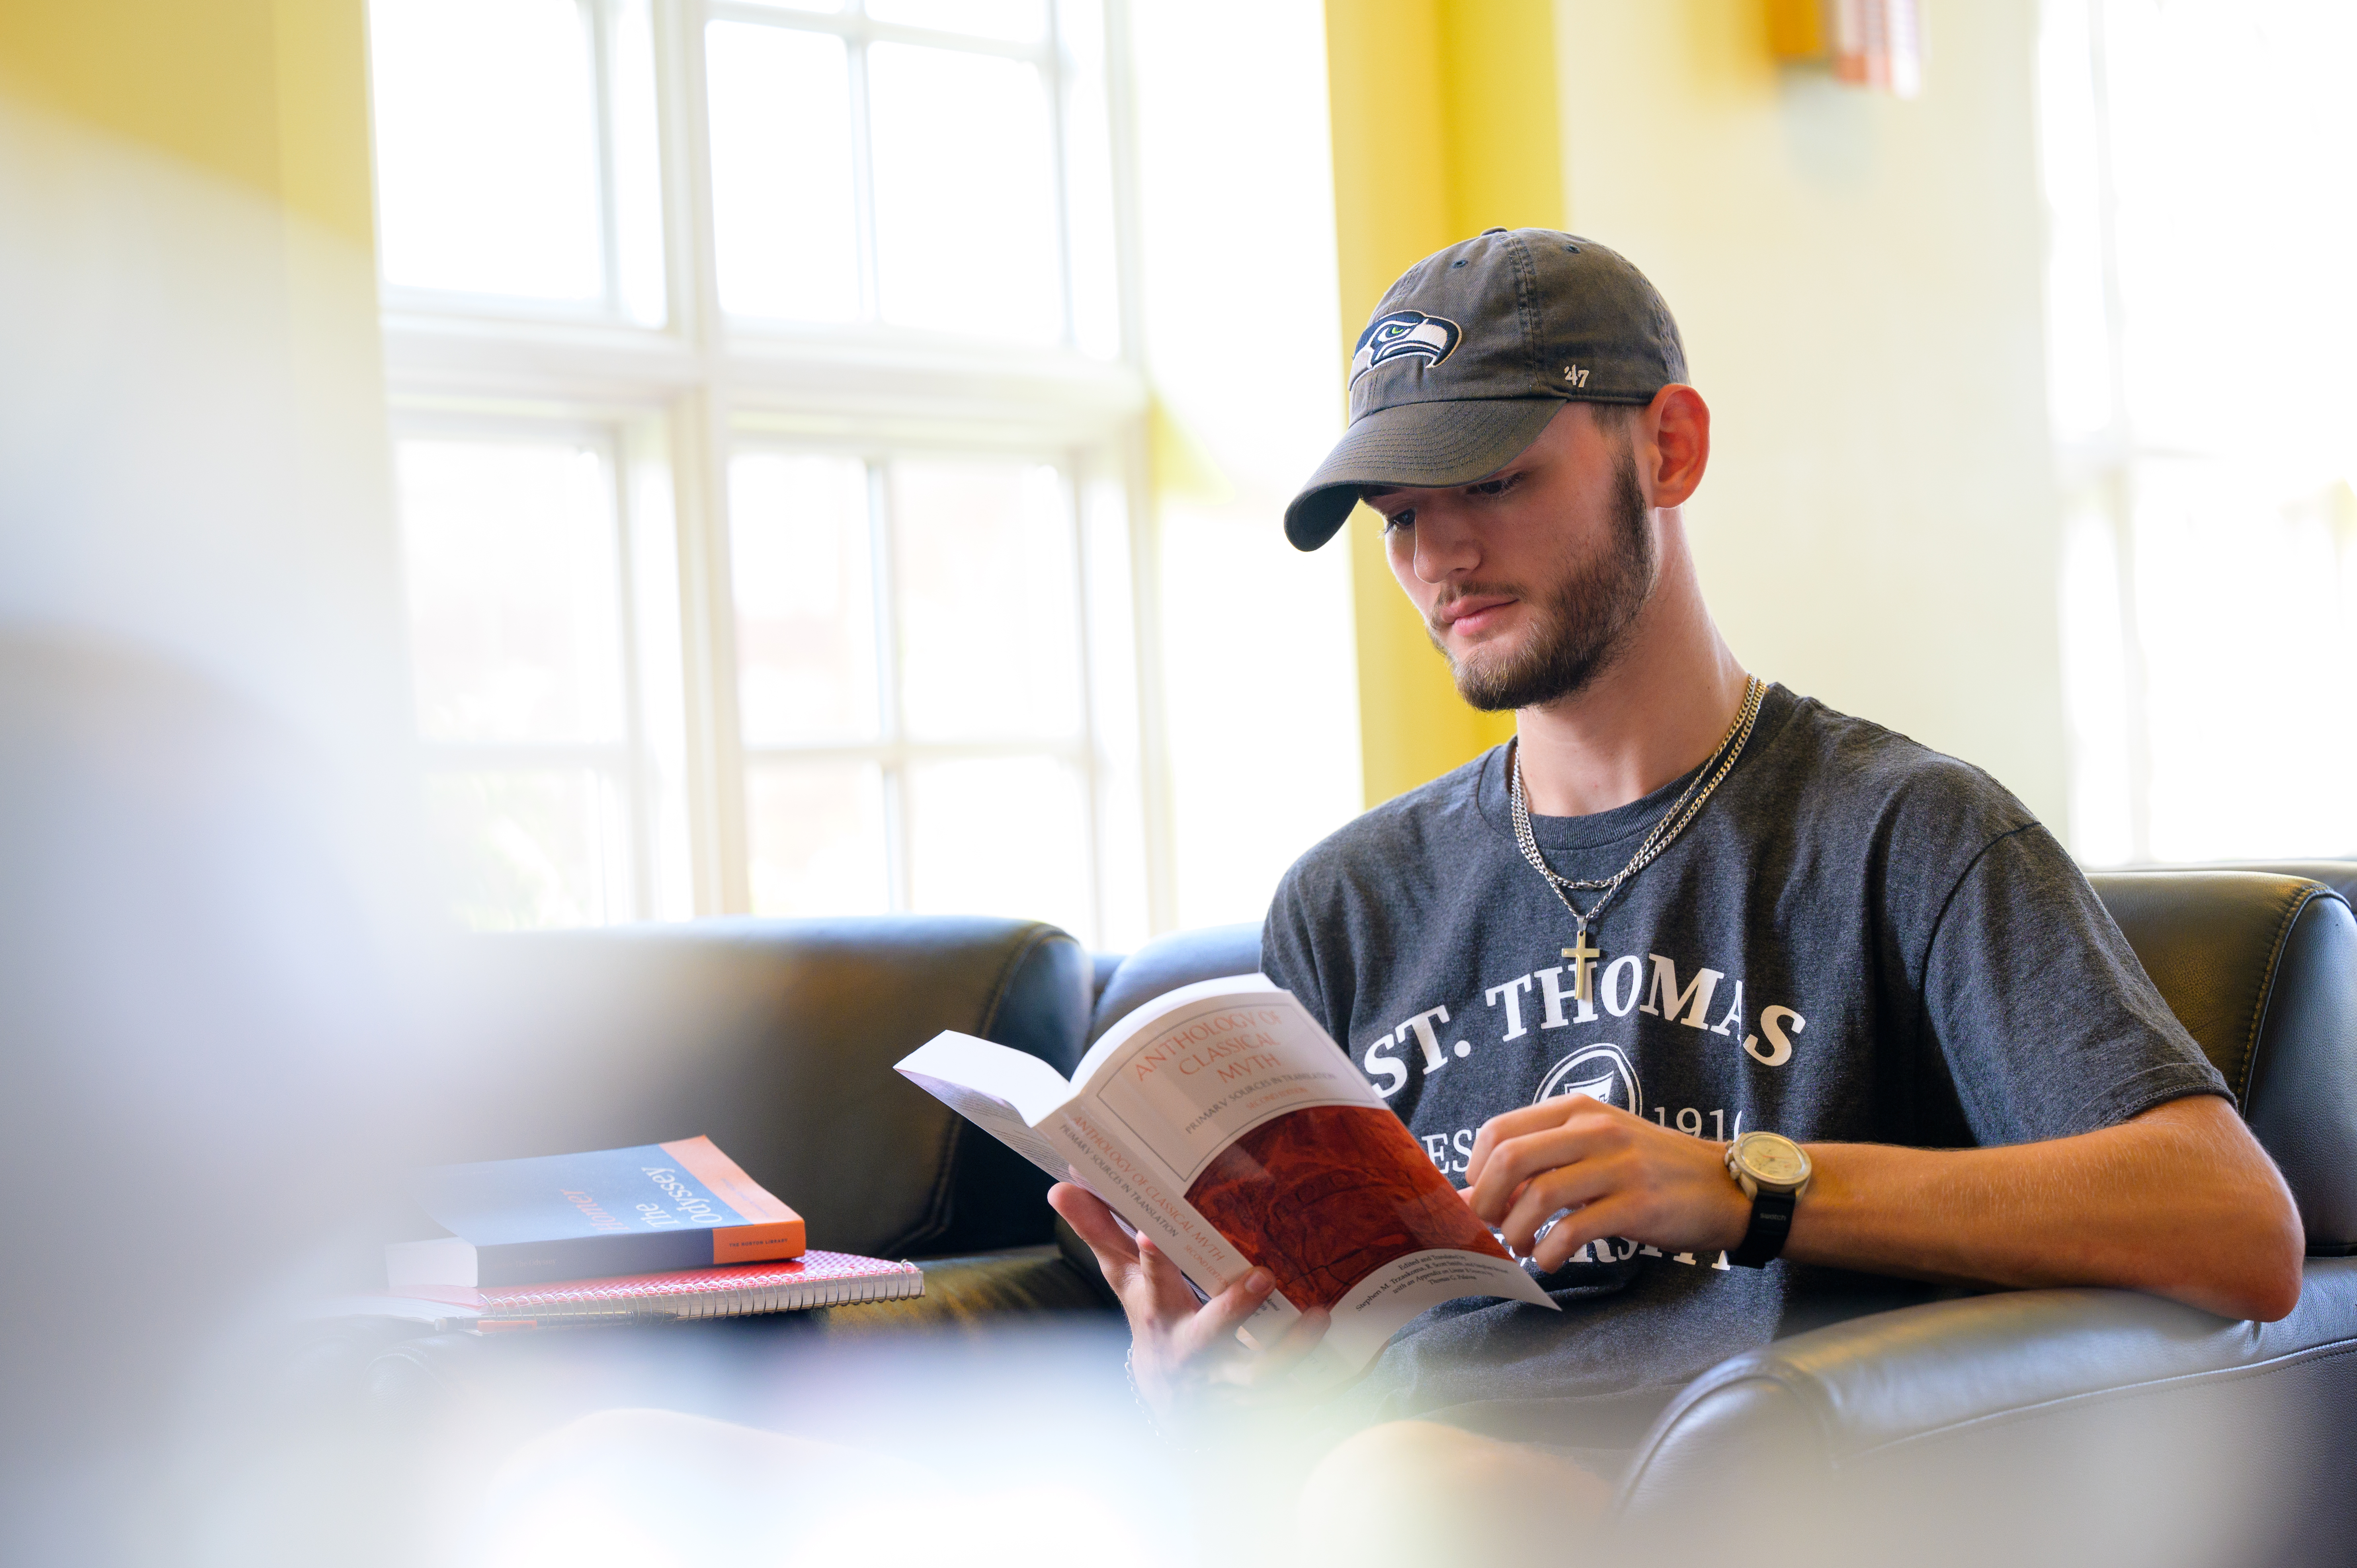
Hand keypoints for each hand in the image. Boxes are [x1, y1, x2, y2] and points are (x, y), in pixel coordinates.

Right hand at [1048, 1182, 1329, 1427]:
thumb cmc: (1155, 1320)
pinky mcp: (1258, 1402)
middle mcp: (1192, 1349)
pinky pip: (1292, 1396)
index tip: (1152, 1235)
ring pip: (1258, 1374)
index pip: (1149, 1284)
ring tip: (1319, 1315)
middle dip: (1231, 1308)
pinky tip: (1348, 1362)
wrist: (1175, 1406)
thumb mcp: (1125, 1282)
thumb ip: (1100, 1232)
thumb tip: (1060, 1186)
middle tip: (1261, 1275)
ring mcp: (1225, 1381)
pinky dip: (1317, 1383)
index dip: (1149, 1261)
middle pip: (1208, 1334)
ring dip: (1289, 1349)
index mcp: (1159, 1313)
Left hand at [1462, 1096, 1750, 1270]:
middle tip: (1492, 1227)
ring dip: (1517, 1232)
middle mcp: (1593, 1131)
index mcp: (1577, 1111)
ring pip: (1538, 1197)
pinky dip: (1550, 1252)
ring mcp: (1617, 1166)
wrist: (1723, 1186)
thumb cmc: (1649, 1168)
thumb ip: (1538, 1166)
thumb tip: (1470, 1196)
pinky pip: (1573, 1231)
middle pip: (1510, 1160)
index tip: (1484, 1196)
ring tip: (1524, 1247)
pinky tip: (1551, 1260)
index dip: (1477, 1169)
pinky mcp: (1637, 1205)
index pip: (1500, 1131)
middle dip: (1487, 1202)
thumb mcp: (1593, 1150)